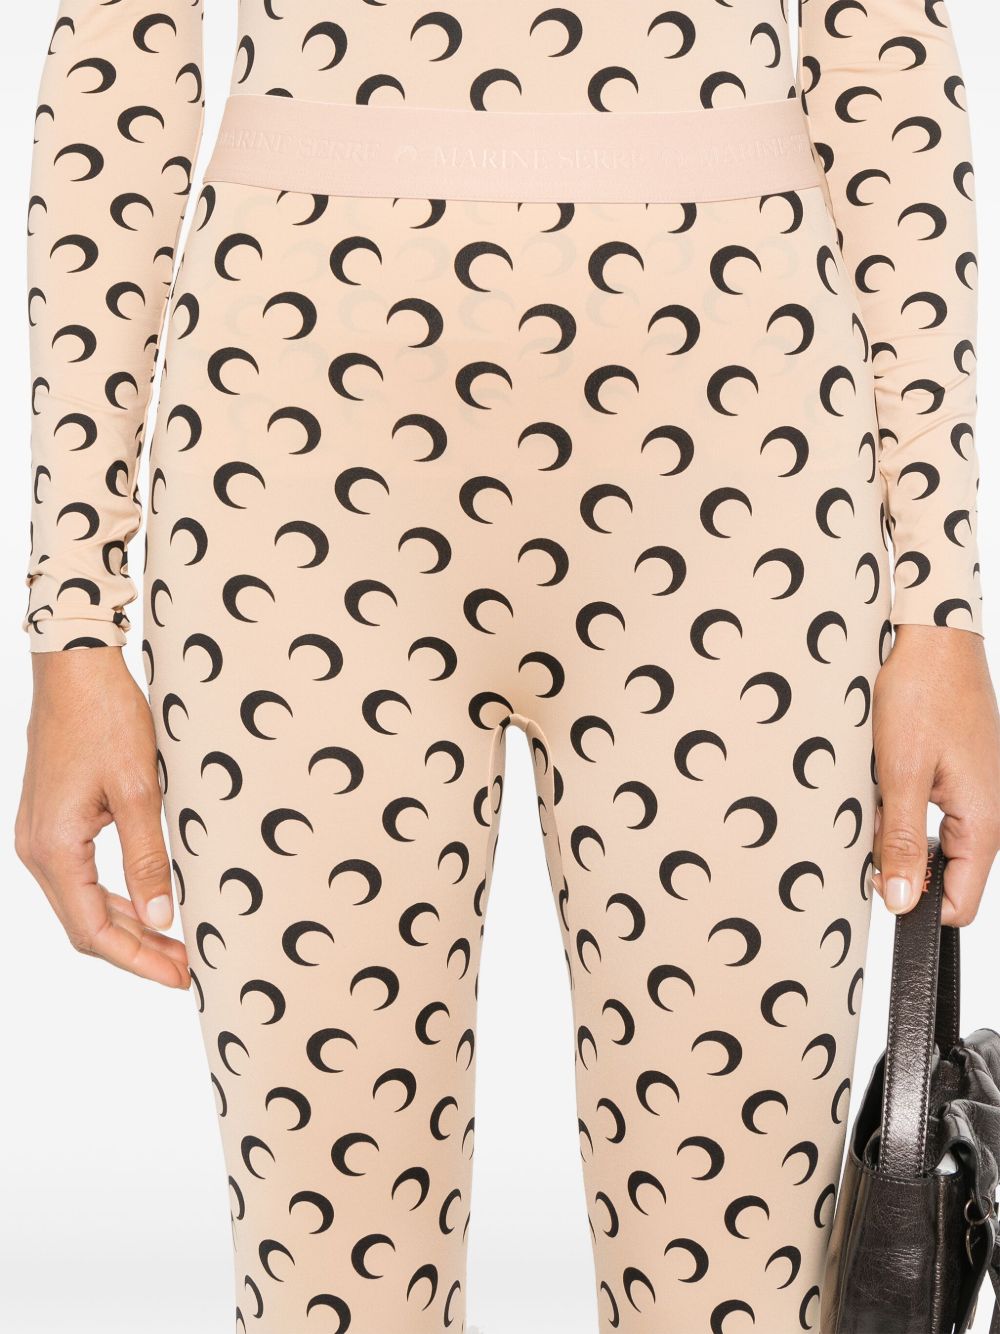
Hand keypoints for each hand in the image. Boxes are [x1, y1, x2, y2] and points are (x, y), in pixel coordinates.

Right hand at [15, 646, 188, 988]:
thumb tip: (162, 916)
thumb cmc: (106, 719)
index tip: (181, 976)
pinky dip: (116, 897)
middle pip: (87, 925)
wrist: (76, 667)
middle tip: (188, 966)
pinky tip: (150, 901)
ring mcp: (43, 835)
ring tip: (177, 943)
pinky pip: (83, 876)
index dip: (139, 961)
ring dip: (130, 926)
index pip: (94, 931)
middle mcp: (39, 849)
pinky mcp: (55, 820)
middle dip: (138, 950)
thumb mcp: (138, 790)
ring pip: (84, 903)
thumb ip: (148, 857)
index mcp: (54, 848)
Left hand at [872, 623, 999, 925]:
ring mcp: (976, 793)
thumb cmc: (924, 692)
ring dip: (899, 827)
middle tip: (873, 820)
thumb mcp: (901, 772)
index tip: (879, 881)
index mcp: (984, 821)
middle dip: (902, 860)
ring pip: (933, 840)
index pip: (959, 904)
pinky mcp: (962, 775)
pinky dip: (903, 802)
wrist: (934, 637)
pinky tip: (886, 774)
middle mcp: (988, 813)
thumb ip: (904, 841)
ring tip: (879, 787)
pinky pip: (932, 810)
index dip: (916, 904)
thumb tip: (903, 901)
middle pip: (944, 874)